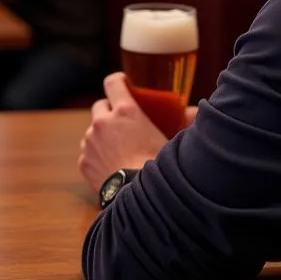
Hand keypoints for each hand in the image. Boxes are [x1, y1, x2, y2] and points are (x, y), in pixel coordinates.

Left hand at [78, 73, 190, 194]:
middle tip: (122, 121)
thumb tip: (196, 111)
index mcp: (125, 111)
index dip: (118, 81)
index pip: (113, 83)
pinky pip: (89, 153)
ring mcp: (91, 141)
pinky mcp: (84, 161)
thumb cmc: (161, 167)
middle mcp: (103, 122)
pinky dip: (97, 155)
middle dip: (109, 111)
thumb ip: (185, 121)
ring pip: (93, 131)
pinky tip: (111, 165)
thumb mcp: (174, 140)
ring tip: (119, 148)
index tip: (123, 83)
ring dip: (102, 135)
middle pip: (100, 106)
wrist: (142, 199)